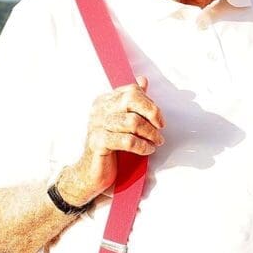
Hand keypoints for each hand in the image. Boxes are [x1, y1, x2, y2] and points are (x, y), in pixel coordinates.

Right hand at [56, 78, 164, 205]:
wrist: (91, 173)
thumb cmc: (111, 146)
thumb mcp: (123, 121)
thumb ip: (133, 102)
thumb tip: (142, 80)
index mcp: (105, 101)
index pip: (132, 91)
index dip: (149, 103)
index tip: (158, 119)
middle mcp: (99, 110)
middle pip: (131, 99)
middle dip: (152, 113)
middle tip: (160, 127)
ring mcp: (97, 125)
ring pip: (133, 122)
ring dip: (150, 133)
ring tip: (156, 142)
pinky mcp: (98, 143)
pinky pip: (128, 141)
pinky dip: (142, 146)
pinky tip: (147, 150)